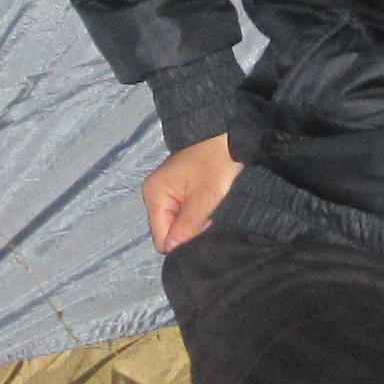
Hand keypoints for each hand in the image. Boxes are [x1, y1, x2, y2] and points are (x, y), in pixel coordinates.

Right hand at [143, 135, 238, 252]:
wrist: (229, 134)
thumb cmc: (217, 162)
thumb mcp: (206, 196)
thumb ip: (188, 225)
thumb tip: (172, 249)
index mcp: (155, 195)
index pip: (161, 237)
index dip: (182, 241)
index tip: (204, 227)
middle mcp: (155, 195)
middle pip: (168, 231)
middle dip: (190, 232)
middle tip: (211, 217)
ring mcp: (165, 192)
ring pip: (178, 224)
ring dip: (195, 223)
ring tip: (212, 209)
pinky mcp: (177, 190)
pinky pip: (183, 213)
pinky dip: (197, 214)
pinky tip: (210, 205)